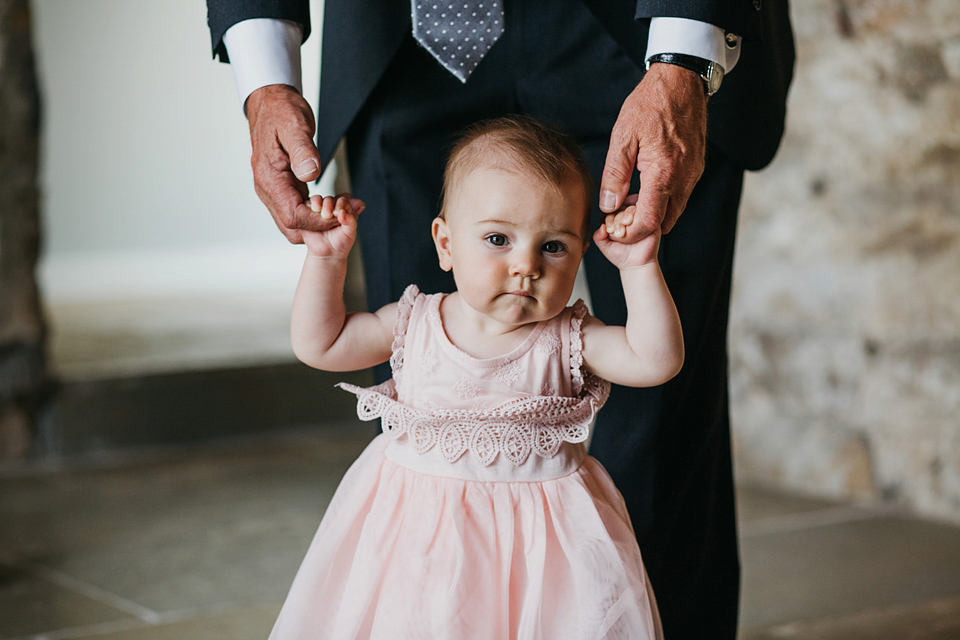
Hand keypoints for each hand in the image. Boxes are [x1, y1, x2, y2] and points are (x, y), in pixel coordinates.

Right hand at [246, 84, 330, 243]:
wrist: (270, 103)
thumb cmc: (281, 111)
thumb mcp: (294, 126)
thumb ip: (302, 151)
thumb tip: (311, 174)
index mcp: (269, 178)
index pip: (292, 215)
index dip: (317, 221)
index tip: (340, 215)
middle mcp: (268, 189)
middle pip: (292, 227)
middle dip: (320, 228)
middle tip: (347, 215)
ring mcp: (274, 190)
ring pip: (295, 223)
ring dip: (320, 223)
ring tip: (345, 209)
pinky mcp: (282, 188)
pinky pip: (298, 211)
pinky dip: (316, 213)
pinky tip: (334, 203)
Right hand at [301, 194, 365, 259]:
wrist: (327, 254)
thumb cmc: (340, 243)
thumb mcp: (350, 233)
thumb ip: (351, 221)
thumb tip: (343, 212)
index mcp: (344, 210)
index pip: (343, 200)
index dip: (341, 204)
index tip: (339, 213)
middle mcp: (332, 208)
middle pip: (330, 199)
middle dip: (329, 204)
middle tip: (328, 215)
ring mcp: (319, 210)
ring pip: (317, 200)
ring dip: (318, 203)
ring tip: (320, 214)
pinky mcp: (307, 214)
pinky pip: (305, 206)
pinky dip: (308, 207)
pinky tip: (312, 214)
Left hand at [593, 195, 660, 268]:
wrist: (637, 264)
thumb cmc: (622, 255)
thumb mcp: (605, 246)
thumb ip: (598, 236)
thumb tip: (601, 227)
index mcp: (616, 217)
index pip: (610, 210)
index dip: (608, 219)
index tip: (609, 231)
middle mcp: (628, 215)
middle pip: (620, 206)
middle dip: (616, 220)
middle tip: (618, 234)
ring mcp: (640, 215)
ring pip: (631, 208)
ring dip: (625, 219)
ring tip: (624, 233)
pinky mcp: (652, 219)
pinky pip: (645, 211)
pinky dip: (637, 219)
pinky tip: (633, 229)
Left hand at [598, 63, 706, 240]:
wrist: (681, 81)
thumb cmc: (650, 104)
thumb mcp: (623, 137)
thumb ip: (615, 174)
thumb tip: (608, 204)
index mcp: (663, 173)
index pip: (649, 222)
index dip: (631, 233)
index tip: (615, 227)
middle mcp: (683, 178)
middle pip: (664, 223)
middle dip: (642, 227)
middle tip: (620, 214)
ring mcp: (693, 174)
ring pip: (674, 211)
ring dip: (654, 214)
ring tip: (630, 199)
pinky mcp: (696, 168)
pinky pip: (681, 196)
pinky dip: (664, 200)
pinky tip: (646, 187)